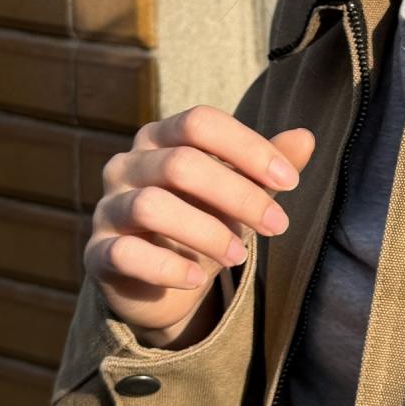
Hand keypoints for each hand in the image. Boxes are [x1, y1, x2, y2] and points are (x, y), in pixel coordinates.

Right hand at [86, 105, 316, 346]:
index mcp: (160, 138)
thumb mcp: (238, 196)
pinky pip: (126, 253)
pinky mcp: (97, 253)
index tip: (291, 182)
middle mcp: (127, 165)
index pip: (201, 122)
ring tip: (241, 256)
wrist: (161, 283)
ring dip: (206, 232)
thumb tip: (306, 137)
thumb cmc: (202, 223)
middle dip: (238, 195)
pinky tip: (198, 279)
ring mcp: (107, 208)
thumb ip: (266, 169)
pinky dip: (167, 267)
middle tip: (278, 226)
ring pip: (151, 206)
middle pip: (181, 164)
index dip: (248, 148)